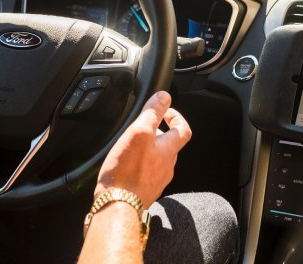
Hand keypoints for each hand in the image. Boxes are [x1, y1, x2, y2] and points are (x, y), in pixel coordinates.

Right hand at [94, 91, 191, 207]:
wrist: (118, 206)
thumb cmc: (127, 171)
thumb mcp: (140, 132)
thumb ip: (153, 112)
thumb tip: (164, 96)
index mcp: (169, 150)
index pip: (183, 129)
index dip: (176, 116)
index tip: (164, 110)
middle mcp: (167, 166)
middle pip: (170, 144)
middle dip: (158, 132)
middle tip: (143, 126)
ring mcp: (157, 180)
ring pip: (158, 159)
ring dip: (148, 148)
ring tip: (132, 144)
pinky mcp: (145, 190)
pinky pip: (147, 172)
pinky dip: (140, 164)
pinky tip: (126, 164)